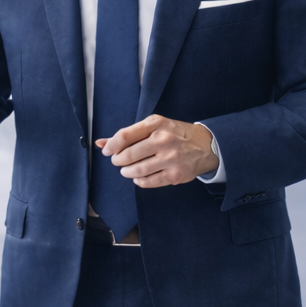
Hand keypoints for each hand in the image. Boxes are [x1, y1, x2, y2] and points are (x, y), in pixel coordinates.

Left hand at [97, 115, 218, 186]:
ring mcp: (170, 158)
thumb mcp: (154, 126)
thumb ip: (128, 134)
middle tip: (119, 162)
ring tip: (127, 170)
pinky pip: (148, 182)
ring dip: (127, 172)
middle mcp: (163, 140)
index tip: (107, 151)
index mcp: (155, 124)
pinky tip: (140, 177)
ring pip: (136, 170)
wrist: (206, 145)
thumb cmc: (175, 134)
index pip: (125, 136)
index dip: (111, 145)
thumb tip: (100, 143)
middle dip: (118, 161)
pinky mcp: (175, 175)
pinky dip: (139, 181)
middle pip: (128, 155)